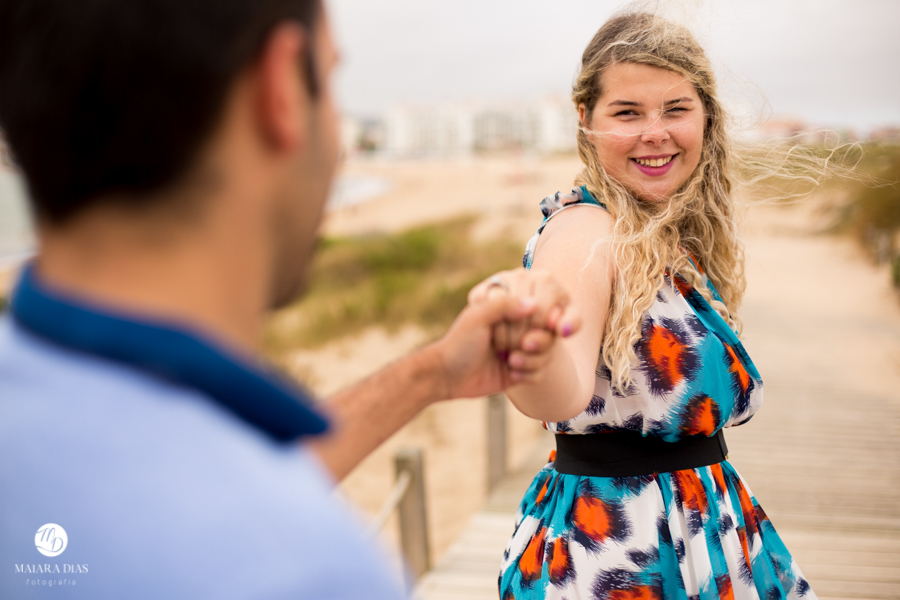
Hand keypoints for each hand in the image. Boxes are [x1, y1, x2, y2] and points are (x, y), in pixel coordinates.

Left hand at [468, 268, 579, 382]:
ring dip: (531, 359)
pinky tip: (510, 373)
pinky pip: (542, 369)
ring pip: (549, 350)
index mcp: (508, 304)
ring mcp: (523, 344)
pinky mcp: (524, 367)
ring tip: (509, 361)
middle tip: (511, 346)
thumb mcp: (477, 317)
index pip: (539, 305)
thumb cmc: (459, 343)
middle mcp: (519, 322)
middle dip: (533, 342)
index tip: (525, 327)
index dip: (537, 318)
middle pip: (548, 328)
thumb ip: (504, 304)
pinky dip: (528, 373)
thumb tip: (534, 303)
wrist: (449, 378)